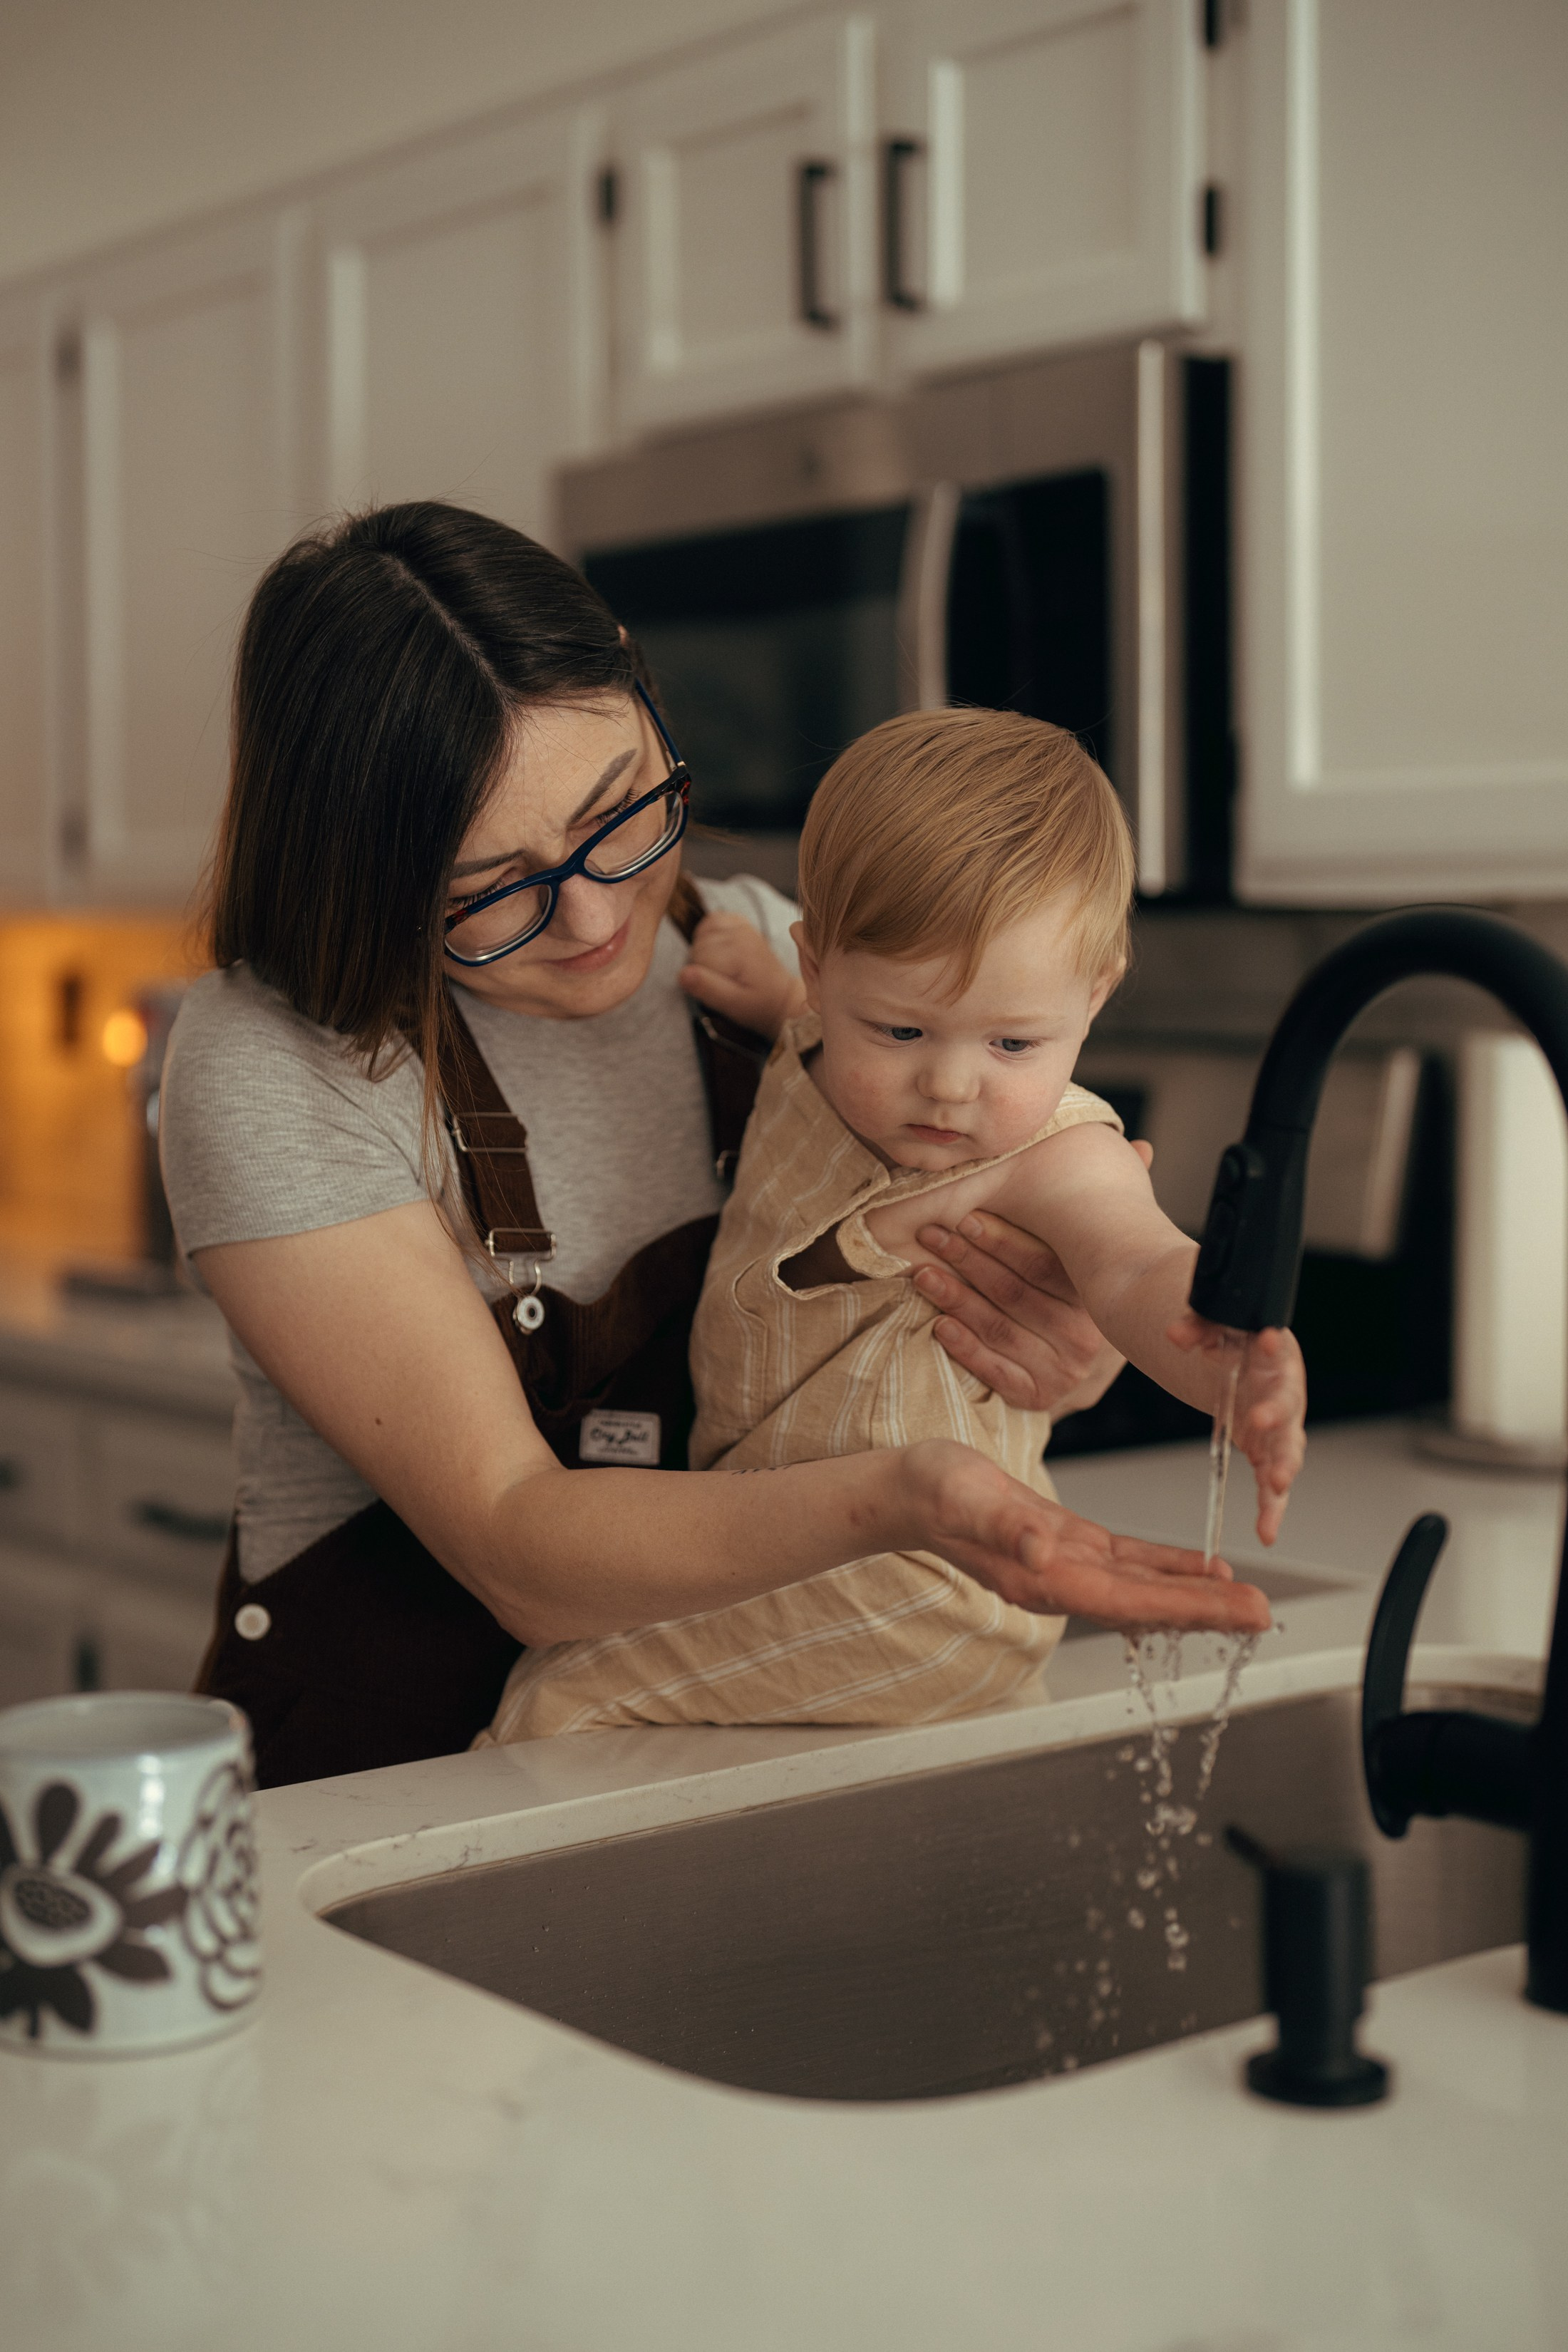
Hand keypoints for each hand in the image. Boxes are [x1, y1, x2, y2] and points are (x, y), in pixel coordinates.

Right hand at [677, 912, 806, 1040]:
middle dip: (702, 965)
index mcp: (738, 953)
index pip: (697, 958)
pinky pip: (712, 920)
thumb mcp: (732, 1004)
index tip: (717, 988)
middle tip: (721, 980)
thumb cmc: (756, 1004)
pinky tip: (718, 950)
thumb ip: (707, 989)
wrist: (780, 997)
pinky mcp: (741, 924)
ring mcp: (742, 926)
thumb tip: (682, 974)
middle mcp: (740, 934)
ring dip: (703, 950)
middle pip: (698, 945)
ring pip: (702, 933)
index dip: (700, 977)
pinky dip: (709, 933)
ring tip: (720, 968)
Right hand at [898, 1440, 1271, 1633]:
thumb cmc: (932, 1492)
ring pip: (1146, 1588)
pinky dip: (1167, 1567)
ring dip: (1197, 1594)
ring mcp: (1067, 1567)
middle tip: (1264, 1614)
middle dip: (1209, 1611)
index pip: (1131, 1603)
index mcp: (1045, 1580)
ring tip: (1248, 1599)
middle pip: (1149, 1605)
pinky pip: (1129, 1563)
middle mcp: (1063, 1583)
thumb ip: (1004, 1528)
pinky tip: (1200, 1568)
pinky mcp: (1069, 1544)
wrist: (907, 1488)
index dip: (1188, 1609)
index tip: (1238, 1612)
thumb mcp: (965, 1499)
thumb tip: (1041, 1551)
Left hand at [910, 1146, 1155, 1417]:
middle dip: (968, 1261)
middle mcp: (1084, 1337)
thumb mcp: (1096, 1245)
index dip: (1002, 1240)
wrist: (1078, 1364)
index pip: (1043, 1265)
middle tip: (932, 1236)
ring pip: (998, 1327)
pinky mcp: (1036, 1396)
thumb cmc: (1077, 1291)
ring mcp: (1062, 1371)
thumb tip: (1141, 1146)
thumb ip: (1109, 1199)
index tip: (965, 1218)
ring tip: (924, 1273)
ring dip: (956, 1298)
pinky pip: (994, 1371)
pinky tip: (939, 1324)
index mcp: (1096, 1296)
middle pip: (1014, 1294)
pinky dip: (964, 1347)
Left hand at [1166, 1317, 1307, 1545]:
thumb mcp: (1211, 1327)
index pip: (1275, 1345)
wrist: (1239, 1359)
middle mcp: (1285, 1389)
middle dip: (1275, 1412)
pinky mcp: (1272, 1452)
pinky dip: (1272, 1508)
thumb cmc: (1233, 1340)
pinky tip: (1266, 1532)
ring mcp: (1282, 1425)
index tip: (1267, 1340)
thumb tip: (1176, 1334)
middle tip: (1261, 1419)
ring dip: (1282, 1466)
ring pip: (1287, 1448)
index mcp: (1273, 1353)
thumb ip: (1196, 1328)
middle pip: (1286, 1402)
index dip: (1272, 1344)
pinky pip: (1274, 1483)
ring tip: (1276, 1485)